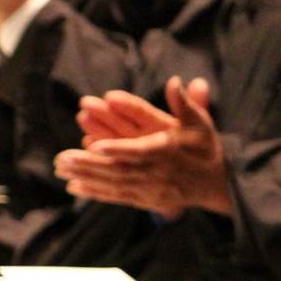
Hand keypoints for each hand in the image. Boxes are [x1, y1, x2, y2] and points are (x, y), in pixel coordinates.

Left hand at [53, 77, 233, 218]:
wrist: (220, 185)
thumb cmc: (205, 148)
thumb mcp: (200, 123)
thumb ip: (186, 103)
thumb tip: (176, 80)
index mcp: (167, 150)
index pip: (139, 149)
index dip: (117, 148)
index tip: (94, 145)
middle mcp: (157, 171)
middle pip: (118, 168)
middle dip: (88, 164)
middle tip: (60, 157)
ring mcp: (151, 188)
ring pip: (114, 183)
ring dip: (86, 176)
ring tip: (60, 168)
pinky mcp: (147, 200)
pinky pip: (118, 197)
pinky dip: (96, 193)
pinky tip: (73, 186)